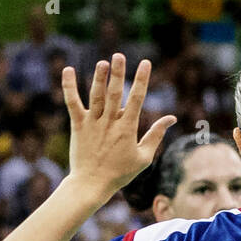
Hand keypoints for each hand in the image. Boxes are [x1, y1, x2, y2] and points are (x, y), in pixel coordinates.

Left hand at [62, 53, 175, 200]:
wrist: (91, 184)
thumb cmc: (120, 172)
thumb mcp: (144, 156)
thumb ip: (156, 135)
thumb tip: (171, 118)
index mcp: (127, 129)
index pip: (137, 99)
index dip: (141, 79)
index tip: (146, 63)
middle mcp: (110, 123)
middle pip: (115, 94)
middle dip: (118, 73)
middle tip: (119, 55)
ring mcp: (92, 124)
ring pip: (96, 96)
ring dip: (99, 78)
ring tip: (103, 62)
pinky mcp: (78, 126)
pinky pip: (72, 103)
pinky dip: (69, 87)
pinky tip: (68, 70)